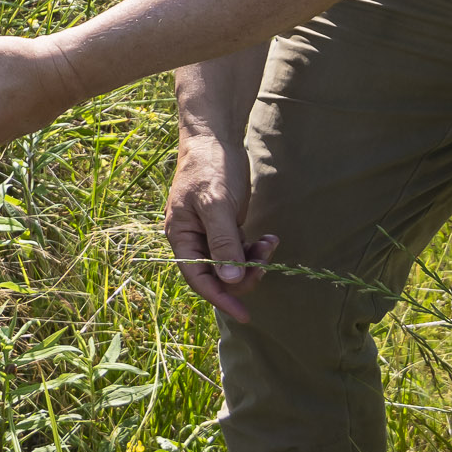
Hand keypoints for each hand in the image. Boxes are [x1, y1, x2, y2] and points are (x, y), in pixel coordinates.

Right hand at [162, 123, 274, 323]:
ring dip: (254, 261)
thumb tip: (231, 279)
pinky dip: (256, 250)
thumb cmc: (209, 167)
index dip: (220, 298)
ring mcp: (210, 234)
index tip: (244, 314)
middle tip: (266, 263)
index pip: (198, 278)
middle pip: (217, 275)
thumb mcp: (216, 204)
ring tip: (270, 244)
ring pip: (232, 264)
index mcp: (180, 236)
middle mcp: (193, 239)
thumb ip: (223, 242)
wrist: (215, 137)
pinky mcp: (226, 226)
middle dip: (243, 275)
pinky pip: (241, 250)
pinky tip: (270, 239)